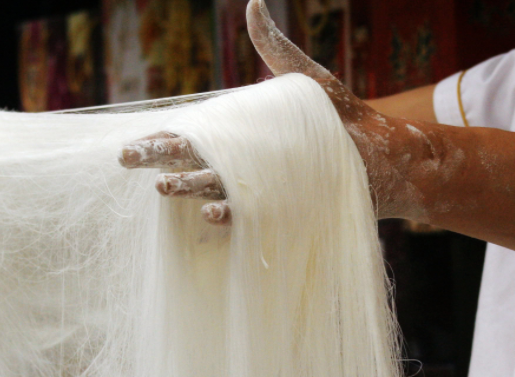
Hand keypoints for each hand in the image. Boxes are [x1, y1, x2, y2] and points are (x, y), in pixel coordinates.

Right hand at [118, 0, 431, 223]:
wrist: (386, 158)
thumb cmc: (346, 119)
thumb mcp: (308, 80)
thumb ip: (276, 49)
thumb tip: (252, 3)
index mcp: (241, 136)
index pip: (190, 138)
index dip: (159, 141)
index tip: (130, 148)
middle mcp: (243, 166)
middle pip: (190, 165)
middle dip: (159, 163)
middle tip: (128, 162)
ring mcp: (260, 191)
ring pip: (212, 191)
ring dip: (189, 190)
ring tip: (165, 187)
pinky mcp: (281, 212)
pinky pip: (248, 218)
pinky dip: (229, 217)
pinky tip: (213, 214)